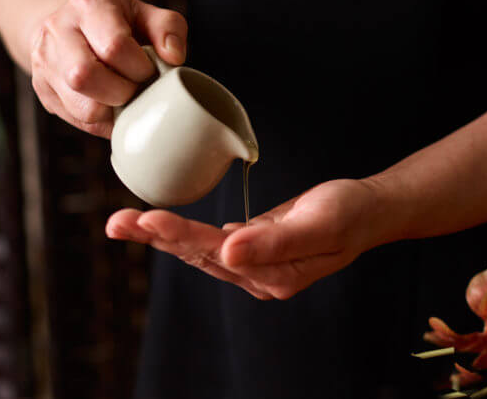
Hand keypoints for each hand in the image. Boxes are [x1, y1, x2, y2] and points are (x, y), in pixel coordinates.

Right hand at [30, 0, 187, 136]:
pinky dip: (104, 121)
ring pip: (82, 107)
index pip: (114, 46)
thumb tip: (174, 58)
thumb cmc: (115, 22)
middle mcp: (57, 31)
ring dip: (114, 111)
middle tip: (136, 87)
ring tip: (124, 96)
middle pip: (85, 76)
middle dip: (123, 92)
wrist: (67, 24)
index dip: (140, 67)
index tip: (148, 69)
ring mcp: (44, 63)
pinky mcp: (43, 91)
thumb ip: (168, 29)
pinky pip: (79, 122)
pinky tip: (111, 105)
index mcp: (87, 5)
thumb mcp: (144, 13)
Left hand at [105, 179, 382, 299]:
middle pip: (197, 255)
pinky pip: (211, 243)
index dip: (179, 235)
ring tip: (126, 221)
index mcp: (273, 274)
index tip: (147, 218)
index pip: (214, 253)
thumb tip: (228, 251)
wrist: (369, 211)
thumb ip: (274, 242)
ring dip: (161, 235)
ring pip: (198, 250)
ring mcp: (255, 265)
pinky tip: (159, 227)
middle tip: (117, 221)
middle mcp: (258, 275)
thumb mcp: (318, 224)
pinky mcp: (254, 249)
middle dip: (155, 236)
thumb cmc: (349, 213)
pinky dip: (183, 233)